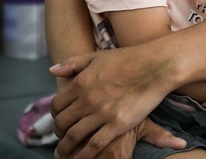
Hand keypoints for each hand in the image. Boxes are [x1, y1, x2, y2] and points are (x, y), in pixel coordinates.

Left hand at [49, 48, 174, 158]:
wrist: (153, 67)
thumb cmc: (126, 60)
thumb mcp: (96, 57)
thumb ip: (72, 64)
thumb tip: (52, 70)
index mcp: (80, 82)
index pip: (56, 105)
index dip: (54, 116)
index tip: (58, 121)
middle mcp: (87, 98)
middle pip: (62, 122)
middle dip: (58, 134)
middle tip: (59, 140)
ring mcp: (102, 113)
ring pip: (74, 136)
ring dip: (65, 148)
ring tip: (63, 155)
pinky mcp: (117, 124)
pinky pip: (94, 145)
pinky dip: (83, 155)